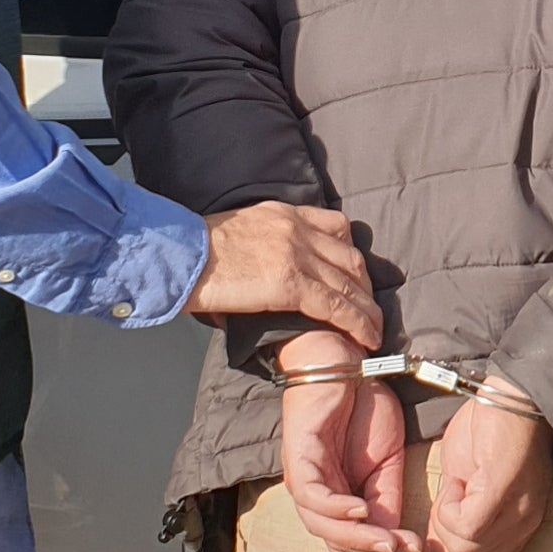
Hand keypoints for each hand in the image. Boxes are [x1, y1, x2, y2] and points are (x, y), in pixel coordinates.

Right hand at [190, 202, 380, 344]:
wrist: (178, 254)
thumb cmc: (193, 252)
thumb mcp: (238, 235)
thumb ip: (263, 247)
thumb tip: (268, 278)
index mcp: (282, 214)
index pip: (335, 226)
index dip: (352, 254)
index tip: (357, 275)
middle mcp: (296, 229)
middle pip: (350, 256)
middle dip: (364, 285)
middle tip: (368, 307)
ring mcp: (296, 254)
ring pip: (349, 283)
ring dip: (367, 309)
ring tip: (374, 329)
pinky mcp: (290, 283)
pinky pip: (336, 305)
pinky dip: (357, 322)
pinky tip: (366, 337)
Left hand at [277, 331, 416, 551]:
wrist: (348, 364)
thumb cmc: (365, 409)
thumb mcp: (387, 462)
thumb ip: (388, 498)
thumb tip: (399, 538)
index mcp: (335, 497)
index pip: (349, 541)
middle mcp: (314, 493)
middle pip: (334, 540)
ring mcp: (303, 476)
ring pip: (322, 524)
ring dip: (357, 537)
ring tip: (388, 541)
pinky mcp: (299, 458)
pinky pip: (312, 496)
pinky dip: (336, 508)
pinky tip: (362, 510)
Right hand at [418, 392, 552, 551]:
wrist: (513, 394)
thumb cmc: (490, 431)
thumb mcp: (471, 485)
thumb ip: (460, 519)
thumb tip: (435, 545)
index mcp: (519, 525)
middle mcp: (523, 526)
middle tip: (427, 531)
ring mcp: (516, 512)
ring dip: (444, 531)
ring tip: (447, 497)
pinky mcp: (503, 492)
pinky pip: (466, 528)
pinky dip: (448, 514)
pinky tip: (452, 488)